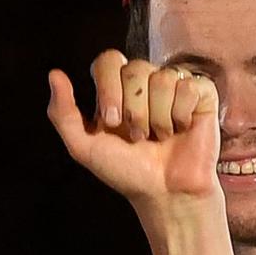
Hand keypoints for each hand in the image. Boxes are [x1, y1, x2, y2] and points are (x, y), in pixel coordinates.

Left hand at [48, 51, 221, 208]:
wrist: (164, 193)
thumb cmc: (126, 172)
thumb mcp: (84, 146)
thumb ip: (63, 113)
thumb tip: (54, 73)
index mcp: (116, 89)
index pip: (109, 60)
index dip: (109, 87)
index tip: (111, 121)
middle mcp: (145, 83)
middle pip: (135, 68)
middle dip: (133, 109)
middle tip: (138, 136)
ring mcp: (173, 87)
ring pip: (162, 78)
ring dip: (157, 117)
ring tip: (160, 137)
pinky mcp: (201, 95)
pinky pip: (189, 86)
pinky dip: (181, 114)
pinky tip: (181, 130)